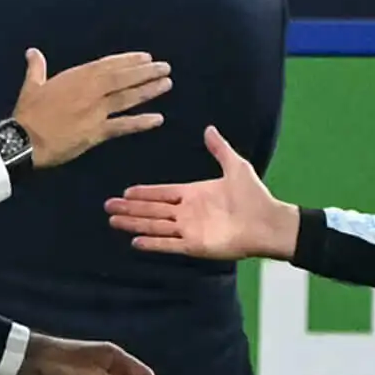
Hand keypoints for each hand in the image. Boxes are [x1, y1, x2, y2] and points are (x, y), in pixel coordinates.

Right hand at [11, 48, 171, 168]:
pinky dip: (141, 122)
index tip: (145, 57)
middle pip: (122, 78)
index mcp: (76, 77)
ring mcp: (94, 111)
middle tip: (165, 67)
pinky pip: (122, 126)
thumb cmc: (26, 114)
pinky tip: (158, 119)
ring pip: (127, 97)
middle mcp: (89, 90)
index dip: (128, 61)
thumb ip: (36, 67)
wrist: (23, 140)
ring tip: (167, 84)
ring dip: (148, 90)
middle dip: (145, 72)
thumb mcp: (31, 86)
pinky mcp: (95, 132)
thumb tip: (32, 52)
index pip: (108, 65)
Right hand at [106, 125, 297, 260]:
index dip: (143, 193)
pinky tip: (135, 242)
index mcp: (193, 194)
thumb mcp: (236, 166)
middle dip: (130, 209)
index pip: (161, 193)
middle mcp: (187, 213)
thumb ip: (220, 149)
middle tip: (108, 208)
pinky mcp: (194, 246)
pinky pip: (168, 244)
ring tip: (113, 222)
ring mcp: (189, 230)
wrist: (267, 222)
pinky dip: (152, 243)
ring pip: (154, 226)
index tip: (125, 192)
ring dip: (134, 224)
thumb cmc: (254, 195)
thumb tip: (209, 129)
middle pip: (152, 210)